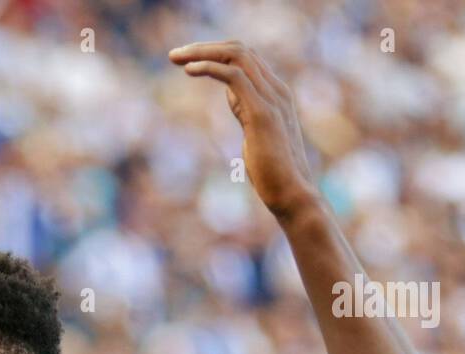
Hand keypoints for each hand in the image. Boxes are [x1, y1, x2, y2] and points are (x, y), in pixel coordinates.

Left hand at [169, 42, 318, 218]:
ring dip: (202, 52)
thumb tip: (232, 95)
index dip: (215, 52)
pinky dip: (210, 67)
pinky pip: (235, 76)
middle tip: (173, 55)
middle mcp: (276, 89)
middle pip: (239, 49)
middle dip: (203, 47)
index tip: (187, 59)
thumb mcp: (255, 131)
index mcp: (275, 92)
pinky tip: (189, 70)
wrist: (290, 194)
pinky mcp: (262, 113)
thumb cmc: (271, 170)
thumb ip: (246, 109)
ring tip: (175, 58)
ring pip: (236, 56)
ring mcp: (272, 99)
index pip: (246, 57)